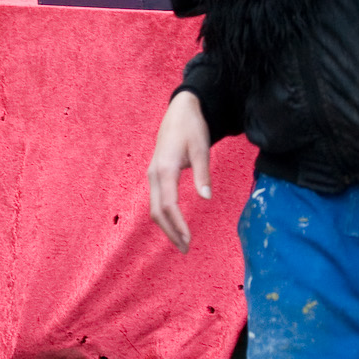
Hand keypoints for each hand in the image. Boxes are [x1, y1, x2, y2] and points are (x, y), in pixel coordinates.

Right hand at [147, 91, 211, 252]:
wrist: (180, 110)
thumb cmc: (191, 128)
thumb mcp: (201, 148)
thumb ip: (203, 174)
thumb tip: (206, 197)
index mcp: (165, 169)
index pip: (168, 205)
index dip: (177, 224)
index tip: (188, 239)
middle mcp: (154, 174)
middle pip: (157, 211)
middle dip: (170, 231)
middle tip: (186, 249)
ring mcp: (153, 174)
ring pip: (154, 207)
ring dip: (167, 226)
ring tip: (182, 241)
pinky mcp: (156, 173)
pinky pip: (156, 199)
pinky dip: (164, 215)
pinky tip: (176, 223)